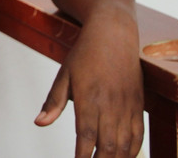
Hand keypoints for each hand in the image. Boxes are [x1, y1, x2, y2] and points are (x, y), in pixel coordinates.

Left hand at [34, 7, 143, 157]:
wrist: (114, 33)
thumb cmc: (86, 53)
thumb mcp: (64, 74)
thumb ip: (53, 102)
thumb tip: (39, 123)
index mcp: (89, 97)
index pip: (85, 137)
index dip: (82, 157)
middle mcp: (110, 104)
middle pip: (107, 146)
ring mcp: (127, 105)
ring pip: (125, 145)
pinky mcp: (138, 104)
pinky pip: (138, 134)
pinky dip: (132, 151)